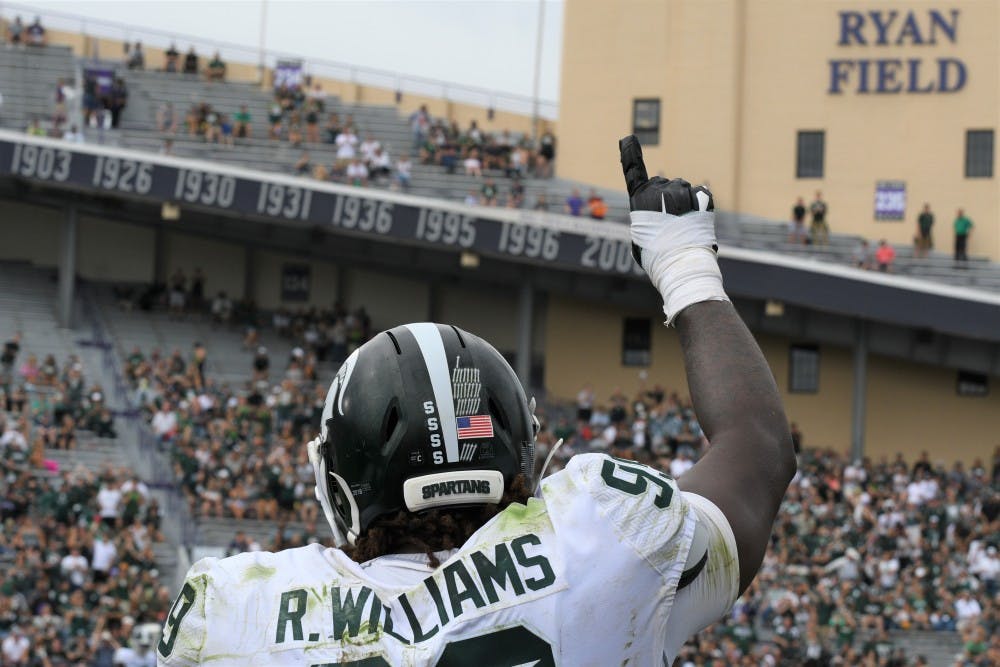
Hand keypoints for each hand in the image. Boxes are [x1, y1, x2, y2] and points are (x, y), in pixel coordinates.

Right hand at [618, 135, 727, 323]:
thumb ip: (645, 216)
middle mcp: (658, 191)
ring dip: (684, 202)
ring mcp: (680, 192)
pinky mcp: (700, 197)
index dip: (629, 154)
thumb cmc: (656, 256)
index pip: (632, 171)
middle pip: (663, 183)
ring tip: (684, 225)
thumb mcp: (641, 236)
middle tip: (670, 222)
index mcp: (640, 200)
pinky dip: (700, 205)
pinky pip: (700, 193)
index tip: (627, 138)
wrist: (680, 264)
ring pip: (683, 188)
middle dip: (667, 196)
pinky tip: (697, 221)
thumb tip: (655, 211)